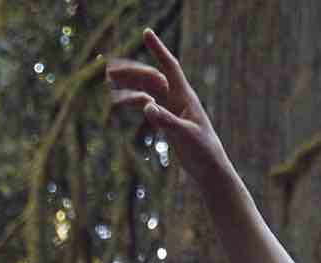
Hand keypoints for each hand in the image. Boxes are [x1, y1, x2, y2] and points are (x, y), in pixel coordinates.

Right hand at [106, 29, 226, 181]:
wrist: (211, 172)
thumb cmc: (204, 153)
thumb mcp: (185, 135)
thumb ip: (166, 120)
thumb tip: (147, 106)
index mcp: (185, 97)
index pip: (170, 67)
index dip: (158, 49)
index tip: (146, 32)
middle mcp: (178, 99)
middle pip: (152, 77)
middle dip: (132, 72)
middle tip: (110, 70)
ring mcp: (172, 110)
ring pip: (147, 90)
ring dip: (130, 84)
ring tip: (109, 82)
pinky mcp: (168, 121)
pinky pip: (148, 105)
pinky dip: (134, 101)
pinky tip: (121, 101)